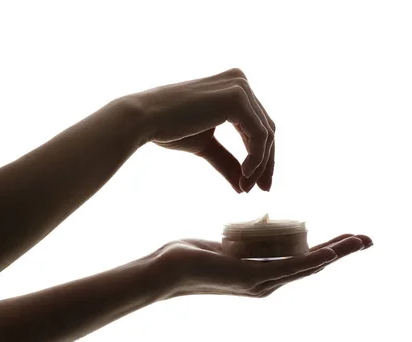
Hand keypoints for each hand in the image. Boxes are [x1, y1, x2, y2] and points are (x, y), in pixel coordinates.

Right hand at [130, 68, 275, 192]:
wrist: (144, 119)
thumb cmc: (169, 129)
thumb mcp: (206, 146)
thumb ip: (228, 161)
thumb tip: (244, 186)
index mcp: (234, 87)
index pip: (259, 125)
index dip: (262, 157)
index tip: (257, 185)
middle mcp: (241, 81)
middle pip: (267, 129)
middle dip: (265, 163)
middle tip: (260, 190)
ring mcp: (240, 87)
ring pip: (266, 134)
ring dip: (259, 165)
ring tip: (245, 187)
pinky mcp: (237, 98)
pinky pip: (259, 135)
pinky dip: (256, 158)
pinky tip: (243, 175)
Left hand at [146, 234, 372, 299]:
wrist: (168, 270)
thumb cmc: (193, 256)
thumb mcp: (229, 243)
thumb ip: (248, 240)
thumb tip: (260, 226)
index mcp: (265, 273)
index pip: (304, 260)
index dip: (329, 249)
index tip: (350, 237)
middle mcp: (268, 282)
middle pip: (313, 265)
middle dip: (341, 251)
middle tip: (368, 239)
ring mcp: (262, 283)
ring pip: (307, 267)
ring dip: (335, 254)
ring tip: (358, 241)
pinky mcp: (251, 277)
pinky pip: (288, 268)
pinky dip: (311, 260)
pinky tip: (327, 254)